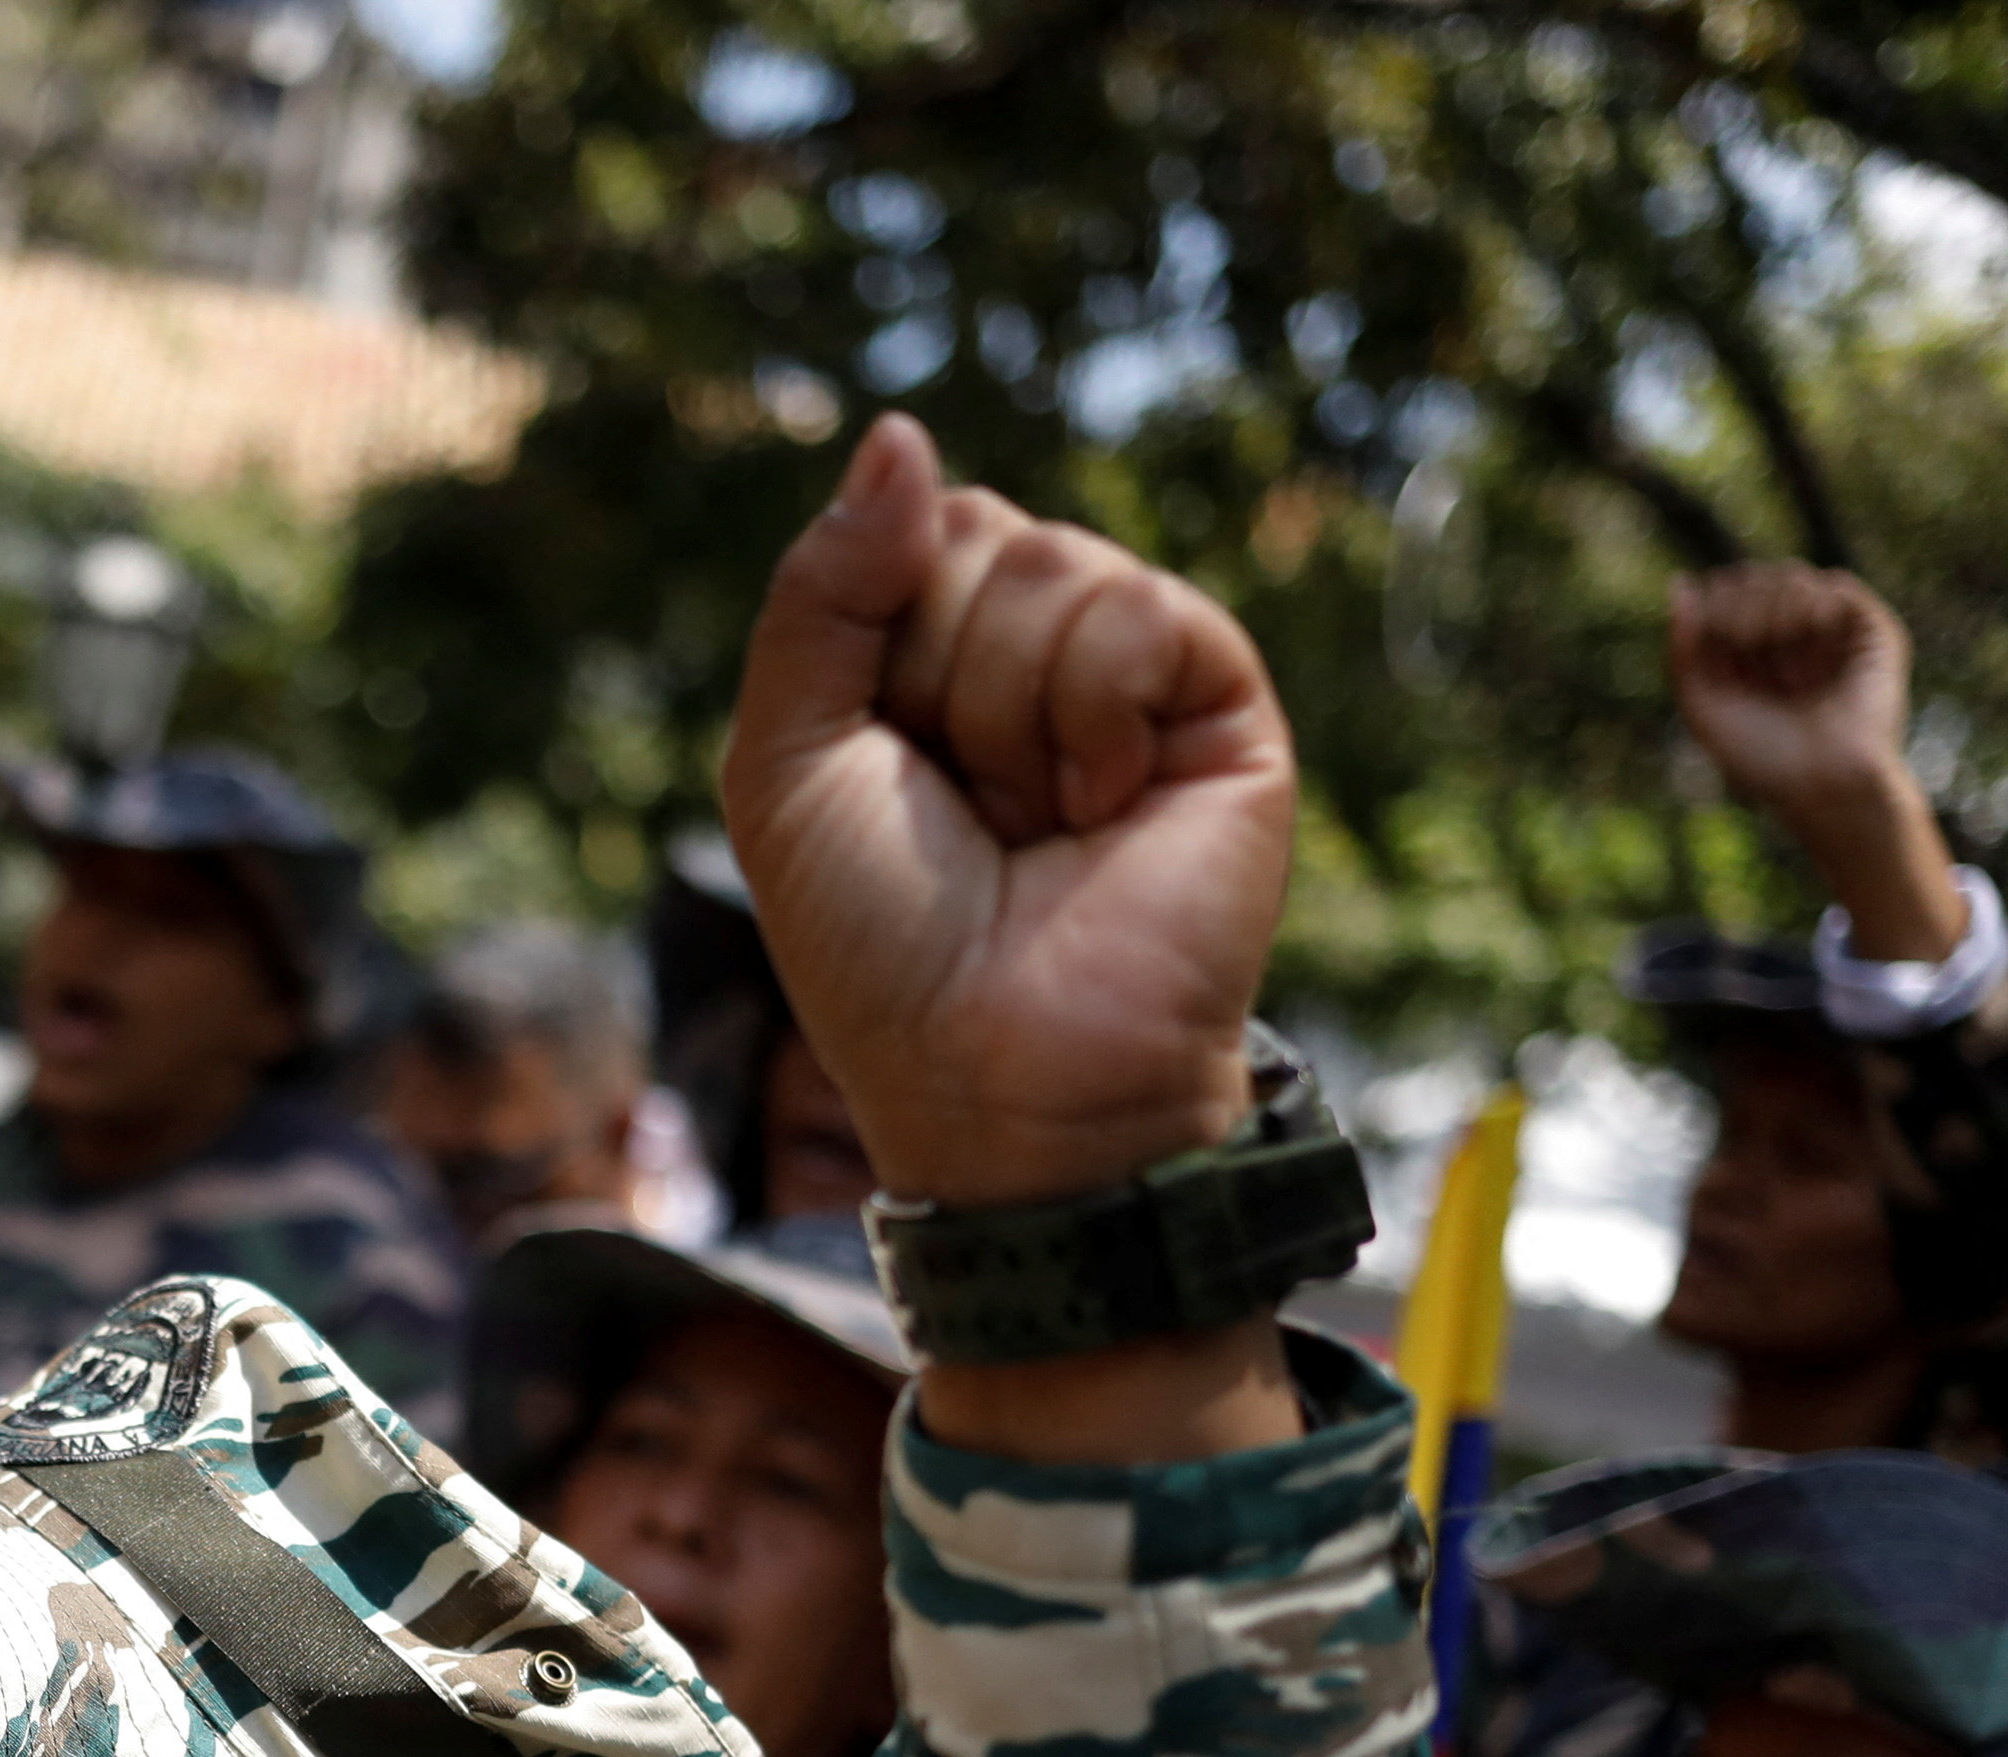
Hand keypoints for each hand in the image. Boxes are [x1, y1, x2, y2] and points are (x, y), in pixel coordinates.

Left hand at [717, 414, 1290, 1211]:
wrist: (997, 1072)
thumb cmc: (882, 948)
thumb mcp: (786, 761)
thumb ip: (819, 592)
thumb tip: (899, 434)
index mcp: (934, 659)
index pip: (905, 529)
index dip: (873, 633)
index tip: (886, 767)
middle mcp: (1040, 655)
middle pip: (976, 530)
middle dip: (938, 677)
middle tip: (968, 810)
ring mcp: (1136, 676)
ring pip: (1054, 563)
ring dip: (1007, 713)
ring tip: (1037, 824)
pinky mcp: (1222, 706)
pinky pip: (1141, 610)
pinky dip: (1092, 713)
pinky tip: (1102, 811)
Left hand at [1668, 563, 1916, 829]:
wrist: (1825, 780)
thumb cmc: (1762, 757)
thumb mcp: (1703, 703)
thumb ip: (1684, 647)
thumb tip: (1681, 582)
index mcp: (1752, 655)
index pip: (1722, 595)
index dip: (1714, 608)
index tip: (1719, 645)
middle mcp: (1791, 639)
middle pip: (1752, 578)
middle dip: (1740, 605)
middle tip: (1746, 644)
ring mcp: (1830, 632)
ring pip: (1789, 574)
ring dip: (1771, 608)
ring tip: (1779, 654)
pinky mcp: (1870, 629)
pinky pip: (1831, 584)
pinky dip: (1809, 607)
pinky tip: (1810, 639)